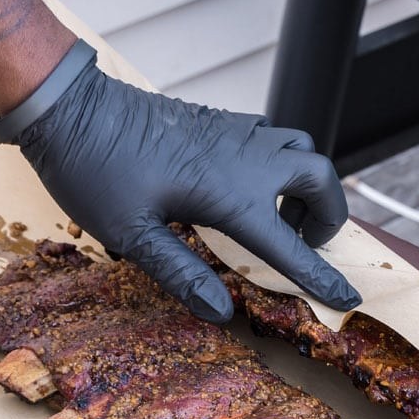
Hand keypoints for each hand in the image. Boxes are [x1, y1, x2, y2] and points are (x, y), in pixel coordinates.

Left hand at [18, 62, 361, 322]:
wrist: (70, 105)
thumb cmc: (94, 170)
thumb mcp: (131, 235)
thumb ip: (182, 274)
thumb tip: (222, 313)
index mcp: (229, 194)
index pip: (290, 245)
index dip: (320, 277)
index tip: (348, 299)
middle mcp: (244, 158)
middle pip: (320, 177)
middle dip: (329, 215)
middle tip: (304, 243)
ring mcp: (234, 133)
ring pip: (301, 148)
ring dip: (306, 184)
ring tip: (278, 216)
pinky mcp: (218, 121)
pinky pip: (272, 136)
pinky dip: (280, 163)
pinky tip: (246, 186)